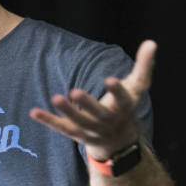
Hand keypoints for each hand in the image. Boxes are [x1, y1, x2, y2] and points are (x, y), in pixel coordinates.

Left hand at [29, 40, 156, 159]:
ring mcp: (91, 129)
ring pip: (78, 122)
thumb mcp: (137, 87)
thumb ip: (144, 65)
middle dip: (87, 104)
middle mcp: (108, 120)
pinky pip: (61, 128)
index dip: (116, 90)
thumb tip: (152, 42)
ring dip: (67, 111)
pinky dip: (48, 120)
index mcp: (123, 107)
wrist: (118, 143)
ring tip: (55, 97)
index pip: (122, 99)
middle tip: (75, 91)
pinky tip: (34, 112)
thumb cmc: (126, 107)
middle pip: (98, 114)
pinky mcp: (76, 133)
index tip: (110, 79)